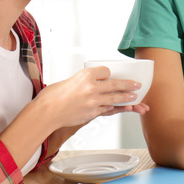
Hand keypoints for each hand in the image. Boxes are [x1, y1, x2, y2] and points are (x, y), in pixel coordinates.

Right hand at [35, 66, 149, 129]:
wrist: (46, 113)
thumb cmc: (52, 97)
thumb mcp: (69, 81)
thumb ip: (83, 81)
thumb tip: (91, 83)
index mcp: (85, 75)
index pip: (105, 71)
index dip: (109, 73)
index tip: (111, 74)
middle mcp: (91, 87)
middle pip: (116, 84)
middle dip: (128, 85)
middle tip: (137, 85)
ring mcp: (93, 101)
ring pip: (115, 98)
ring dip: (126, 98)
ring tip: (134, 98)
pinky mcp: (92, 113)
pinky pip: (108, 109)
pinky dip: (115, 108)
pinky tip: (121, 108)